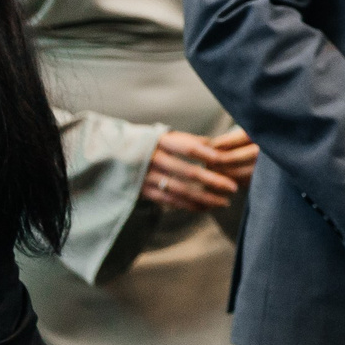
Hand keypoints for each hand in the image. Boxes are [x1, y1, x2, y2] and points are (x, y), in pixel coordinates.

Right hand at [143, 127, 259, 212]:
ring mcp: (147, 178)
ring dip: (205, 198)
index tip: (224, 161)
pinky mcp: (144, 192)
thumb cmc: (147, 143)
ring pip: (181, 191)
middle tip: (233, 187)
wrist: (111, 155)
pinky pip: (170, 201)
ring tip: (224, 202)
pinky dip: (189, 205)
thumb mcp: (163, 136)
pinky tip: (206, 208)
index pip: (187, 147)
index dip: (206, 154)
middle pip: (188, 172)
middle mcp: (153, 160)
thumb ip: (187, 140)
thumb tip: (214, 145)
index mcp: (160, 142)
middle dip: (213, 181)